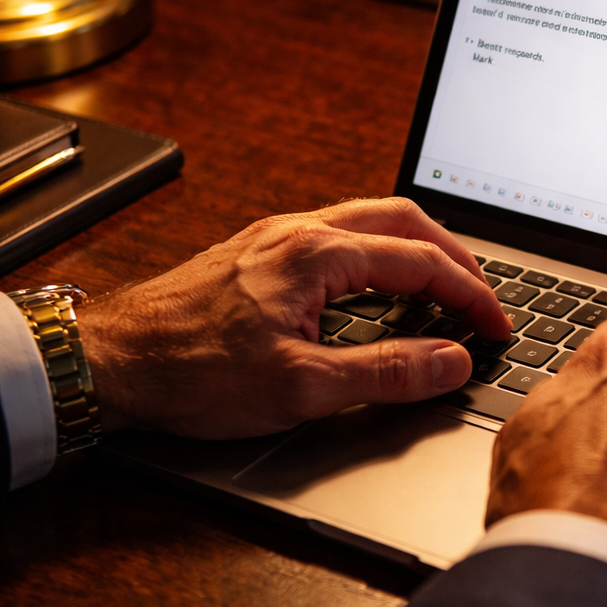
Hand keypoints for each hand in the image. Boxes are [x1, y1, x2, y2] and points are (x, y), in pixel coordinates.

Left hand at [74, 198, 509, 438]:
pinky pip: (338, 236)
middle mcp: (298, 232)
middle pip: (402, 220)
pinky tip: (377, 289)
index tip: (497, 325)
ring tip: (443, 288)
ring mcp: (275, 238)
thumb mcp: (301, 387)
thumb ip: (386, 372)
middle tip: (483, 295)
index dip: (470, 293)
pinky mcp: (257, 255)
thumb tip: (450, 363)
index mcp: (316, 254)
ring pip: (368, 222)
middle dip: (454, 255)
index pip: (420, 261)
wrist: (108, 362)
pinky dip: (379, 256)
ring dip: (416, 250)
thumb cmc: (190, 372)